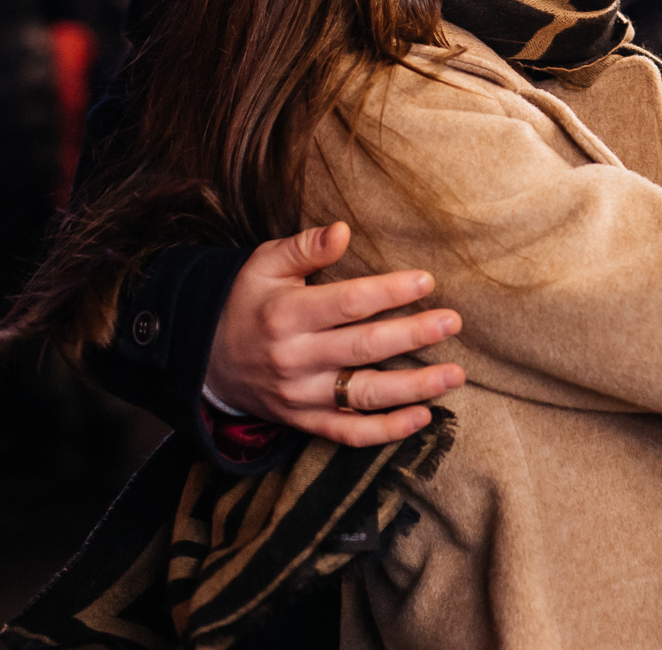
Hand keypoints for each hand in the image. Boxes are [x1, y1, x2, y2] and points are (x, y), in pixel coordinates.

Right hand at [205, 222, 465, 446]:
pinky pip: (350, 433)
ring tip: (455, 375)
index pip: (347, 303)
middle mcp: (295, 358)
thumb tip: (342, 229)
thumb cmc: (247, 302)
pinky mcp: (305, 421)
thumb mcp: (264, 265)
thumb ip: (304, 247)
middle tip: (453, 322)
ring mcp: (301, 395)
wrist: (206, 360)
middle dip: (414, 335)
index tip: (426, 280)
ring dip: (415, 387)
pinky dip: (387, 431)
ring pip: (364, 395)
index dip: (389, 292)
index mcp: (286, 315)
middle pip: (364, 348)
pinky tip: (423, 417)